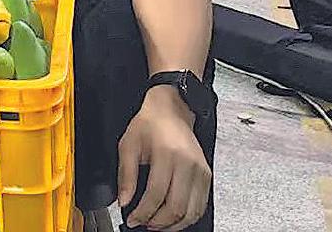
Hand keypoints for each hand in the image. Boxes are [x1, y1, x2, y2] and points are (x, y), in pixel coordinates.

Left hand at [119, 86, 210, 230]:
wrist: (170, 111)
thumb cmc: (148, 125)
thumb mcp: (128, 145)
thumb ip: (125, 175)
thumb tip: (124, 201)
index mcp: (167, 154)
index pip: (156, 195)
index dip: (143, 212)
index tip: (132, 220)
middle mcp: (188, 164)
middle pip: (176, 207)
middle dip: (158, 222)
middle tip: (143, 224)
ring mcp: (201, 171)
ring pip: (192, 211)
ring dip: (174, 224)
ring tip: (156, 224)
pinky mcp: (207, 175)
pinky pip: (201, 205)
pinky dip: (187, 217)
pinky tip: (172, 218)